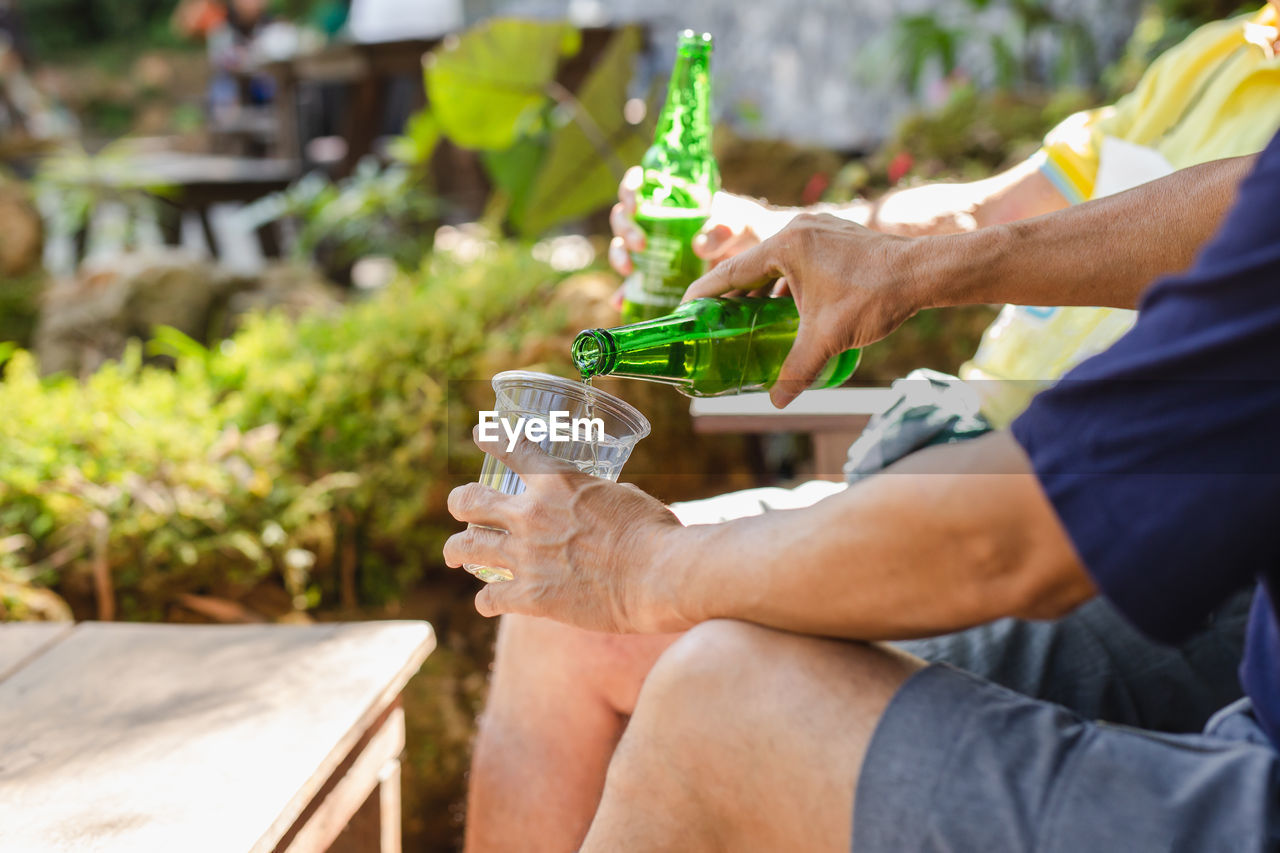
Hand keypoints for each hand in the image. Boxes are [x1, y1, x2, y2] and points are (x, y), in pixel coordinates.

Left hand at [443, 430, 690, 632]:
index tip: (478, 434)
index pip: (512, 448)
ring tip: (453, 555)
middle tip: (459, 506)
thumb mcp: (625, 497)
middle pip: (470, 502)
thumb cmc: (654, 532)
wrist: (657, 576)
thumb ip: (599, 498)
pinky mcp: (531, 597)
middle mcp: (531, 515)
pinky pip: (490, 598)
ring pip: (466, 548)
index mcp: (557, 482)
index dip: (491, 437)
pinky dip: (487, 600)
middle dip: (460, 502)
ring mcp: (525, 557)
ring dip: (456, 550)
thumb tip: (600, 505)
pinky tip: (488, 602)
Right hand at [608, 166, 793, 277]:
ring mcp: (656, 250)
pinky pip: (636, 285)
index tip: (635, 203)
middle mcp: (658, 222)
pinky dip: (626, 294)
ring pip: (623, 249)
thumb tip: (697, 246)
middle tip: (641, 245)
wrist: (763, 260)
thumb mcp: (742, 222)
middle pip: (625, 218)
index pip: (640, 184)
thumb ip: (725, 227)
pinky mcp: (659, 277)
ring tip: (630, 271)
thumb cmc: (750, 230)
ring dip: (620, 258)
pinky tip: (623, 303)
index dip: (630, 190)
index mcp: (674, 198)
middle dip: (626, 230)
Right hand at [684, 213, 923, 408]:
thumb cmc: (875, 296)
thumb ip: (798, 369)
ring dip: (764, 287)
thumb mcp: (828, 338)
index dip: (706, 290)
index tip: (687, 306)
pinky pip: (800, 257)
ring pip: (779, 260)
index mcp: (786, 245)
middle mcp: (799, 228)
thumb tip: (778, 400)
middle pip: (753, 264)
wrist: (924, 271)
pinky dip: (789, 279)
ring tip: (752, 316)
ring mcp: (820, 228)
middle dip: (734, 293)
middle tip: (716, 318)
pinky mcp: (838, 235)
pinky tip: (793, 305)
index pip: (732, 270)